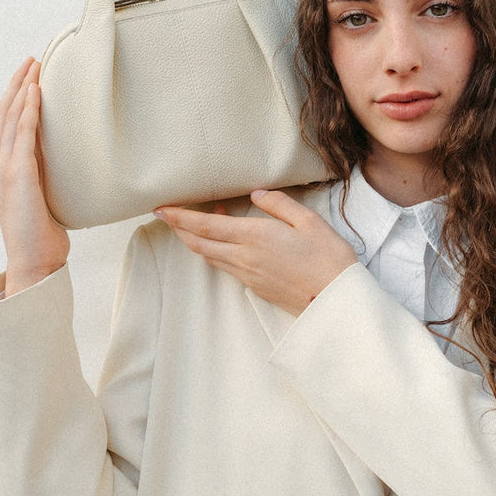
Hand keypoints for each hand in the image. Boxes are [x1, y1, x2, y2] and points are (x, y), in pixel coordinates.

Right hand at [0, 58, 69, 295]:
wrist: (33, 259)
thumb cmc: (42, 234)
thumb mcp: (42, 197)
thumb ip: (44, 176)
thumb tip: (65, 163)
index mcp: (1, 169)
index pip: (5, 123)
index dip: (15, 96)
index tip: (29, 76)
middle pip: (4, 112)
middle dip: (17, 83)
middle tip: (32, 59)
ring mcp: (4, 168)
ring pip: (10, 116)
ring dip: (23, 87)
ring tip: (35, 65)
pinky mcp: (18, 174)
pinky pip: (22, 133)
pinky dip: (28, 109)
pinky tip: (37, 91)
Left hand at [154, 190, 356, 315]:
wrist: (334, 300)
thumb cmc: (327, 258)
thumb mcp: (308, 220)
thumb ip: (278, 204)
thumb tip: (256, 195)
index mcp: (254, 236)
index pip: (205, 225)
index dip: (179, 217)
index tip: (161, 208)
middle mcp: (244, 257)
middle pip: (199, 243)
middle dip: (180, 228)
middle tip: (169, 215)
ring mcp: (247, 274)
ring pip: (210, 256)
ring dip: (198, 240)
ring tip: (200, 223)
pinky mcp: (254, 287)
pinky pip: (226, 267)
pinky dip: (216, 251)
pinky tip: (227, 243)